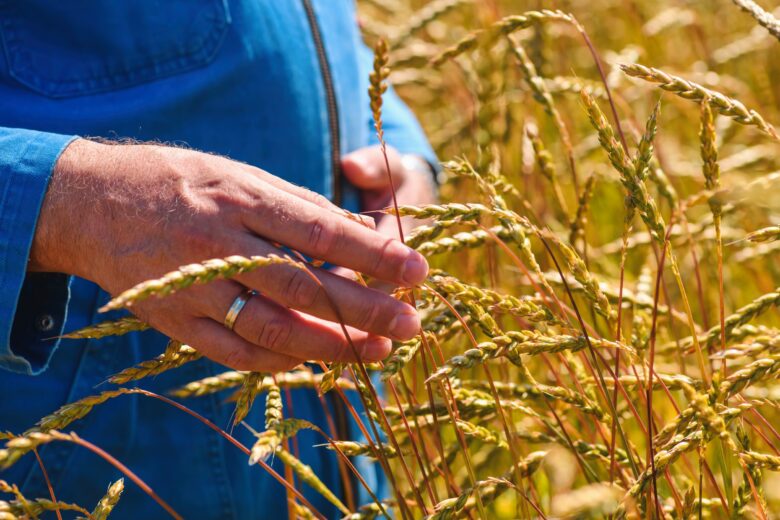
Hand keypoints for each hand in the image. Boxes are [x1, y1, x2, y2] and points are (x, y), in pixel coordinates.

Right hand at [30, 139, 428, 371]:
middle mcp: (219, 244)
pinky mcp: (174, 322)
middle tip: (412, 325)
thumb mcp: (239, 174)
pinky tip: (317, 362)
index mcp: (240, 199)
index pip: (321, 232)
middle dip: (365, 310)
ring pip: (273, 329)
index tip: (418, 272)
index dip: (374, 256)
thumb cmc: (180, 182)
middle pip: (305, 287)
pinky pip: (235, 352)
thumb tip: (357, 236)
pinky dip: (280, 361)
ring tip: (377, 352)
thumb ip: (296, 206)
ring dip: (332, 346)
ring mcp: (193, 288)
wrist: (92, 204)